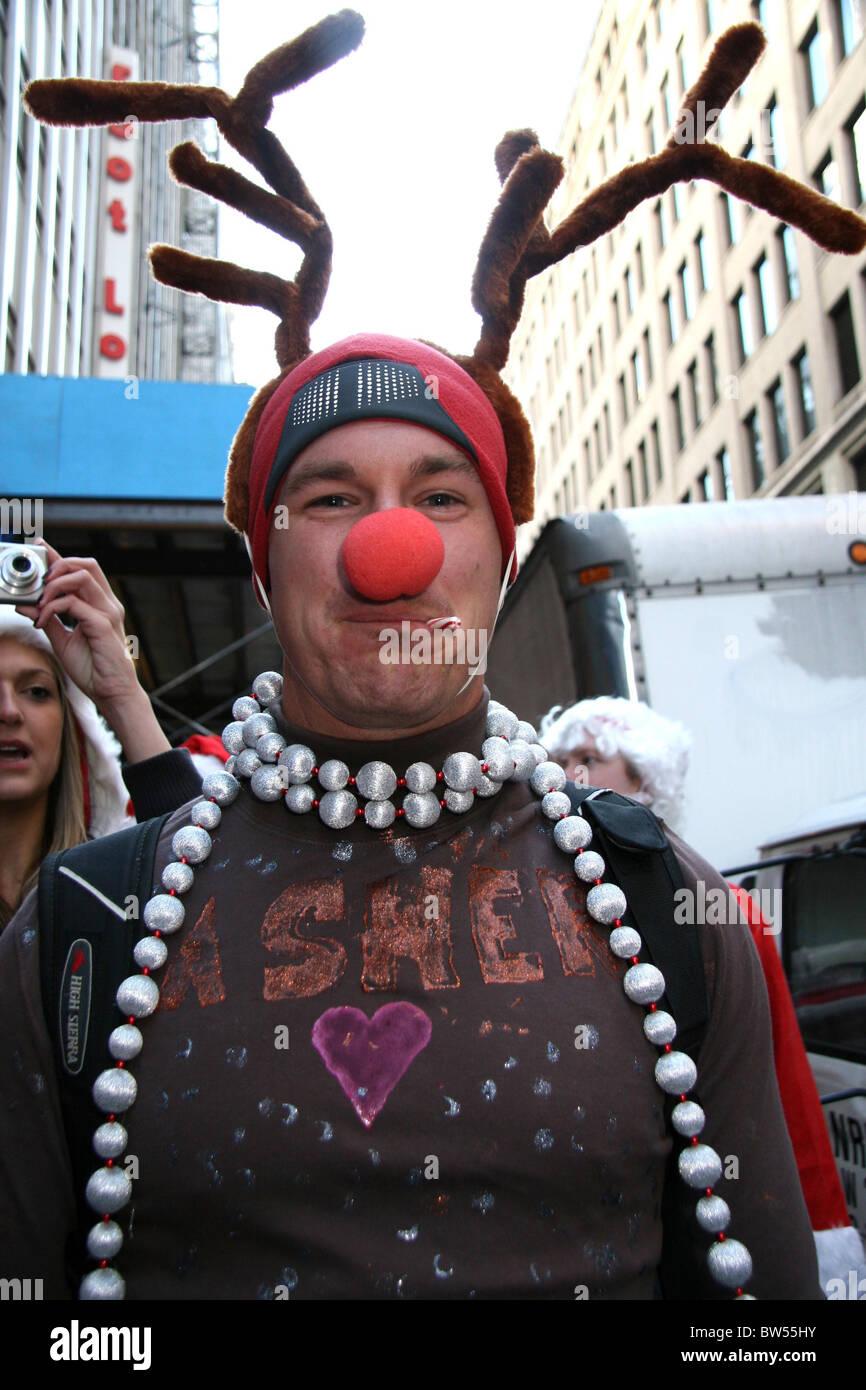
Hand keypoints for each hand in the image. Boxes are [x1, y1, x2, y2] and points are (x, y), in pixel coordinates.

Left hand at [17, 540, 137, 706]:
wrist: (111, 693)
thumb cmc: (93, 669)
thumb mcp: (63, 640)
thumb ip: (47, 620)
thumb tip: (26, 605)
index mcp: (100, 605)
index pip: (81, 570)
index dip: (59, 555)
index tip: (40, 546)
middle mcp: (107, 604)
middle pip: (85, 564)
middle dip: (58, 565)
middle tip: (40, 582)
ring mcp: (107, 613)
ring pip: (80, 577)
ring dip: (53, 585)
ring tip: (40, 603)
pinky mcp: (102, 625)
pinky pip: (73, 604)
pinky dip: (52, 608)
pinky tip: (42, 621)